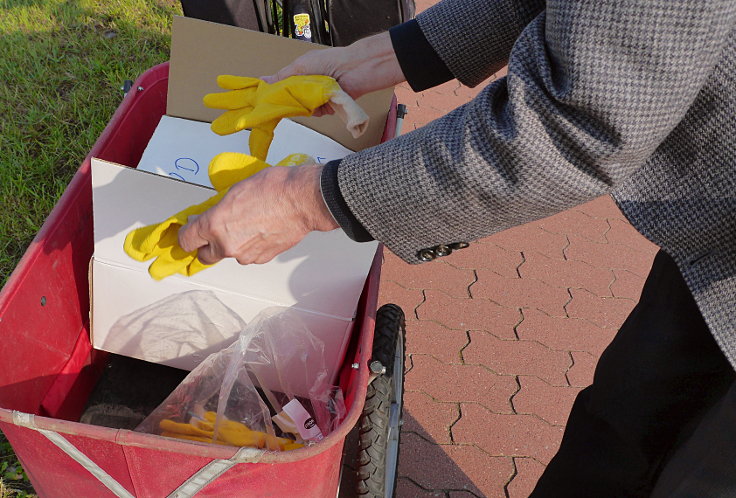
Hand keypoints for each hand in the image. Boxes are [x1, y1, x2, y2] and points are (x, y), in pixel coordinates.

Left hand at [178, 164, 338, 264]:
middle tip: (213, 234)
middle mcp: (227, 245)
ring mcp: (245, 255)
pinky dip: (251, 246)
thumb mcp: (236, 190)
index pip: (187, 240)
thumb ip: (218, 208)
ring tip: (247, 226)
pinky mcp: (262, 258)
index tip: (189, 231)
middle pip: (205, 256)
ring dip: (233, 245)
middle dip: (207, 246)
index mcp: (214, 225)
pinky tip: (260, 230)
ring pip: (230, 255)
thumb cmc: (274, 190)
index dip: (186, 235)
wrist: (302, 200)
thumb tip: (213, 214)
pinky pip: (249, 255)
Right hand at [262, 31, 404, 115]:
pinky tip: (323, 101)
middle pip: (291, 101)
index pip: (282, 89)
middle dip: (290, 100)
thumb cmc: (328, 62)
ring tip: (313, 94)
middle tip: (289, 98)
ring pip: (304, 109)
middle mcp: (308, 88)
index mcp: (300, 75)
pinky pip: (317, 114)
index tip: (266, 99)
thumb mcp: (300, 66)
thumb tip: (262, 80)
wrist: (353, 69)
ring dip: (306, 104)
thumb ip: (281, 77)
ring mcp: (318, 98)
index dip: (276, 94)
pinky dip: (319, 109)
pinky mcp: (328, 107)